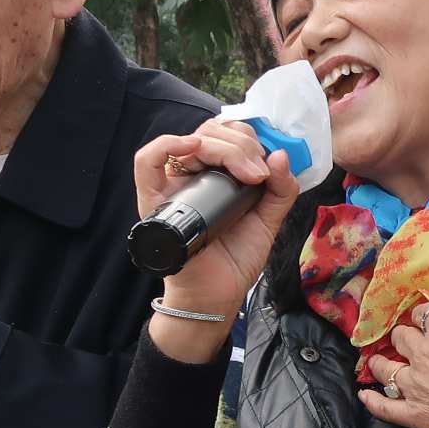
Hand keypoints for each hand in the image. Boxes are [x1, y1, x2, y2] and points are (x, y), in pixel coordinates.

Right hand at [132, 112, 300, 343]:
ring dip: (223, 148)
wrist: (218, 295)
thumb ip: (281, 190)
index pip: (226, 134)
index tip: (269, 164)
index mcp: (217, 174)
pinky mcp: (155, 201)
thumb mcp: (268, 219)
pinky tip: (195, 148)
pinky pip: (146, 162)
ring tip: (247, 173)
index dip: (249, 139)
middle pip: (210, 132)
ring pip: (189, 141)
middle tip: (259, 174)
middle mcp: (192, 175)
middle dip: (242, 145)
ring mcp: (172, 186)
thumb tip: (282, 155)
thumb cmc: (236, 258)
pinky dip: (169, 145)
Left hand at [361, 267, 428, 427]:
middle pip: (402, 338)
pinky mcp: (413, 413)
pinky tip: (364, 397)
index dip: (425, 314)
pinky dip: (372, 401)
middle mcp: (422, 352)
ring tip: (377, 362)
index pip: (425, 313)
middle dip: (403, 336)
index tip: (427, 317)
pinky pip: (384, 407)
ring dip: (380, 364)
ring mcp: (414, 384)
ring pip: (386, 369)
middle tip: (405, 339)